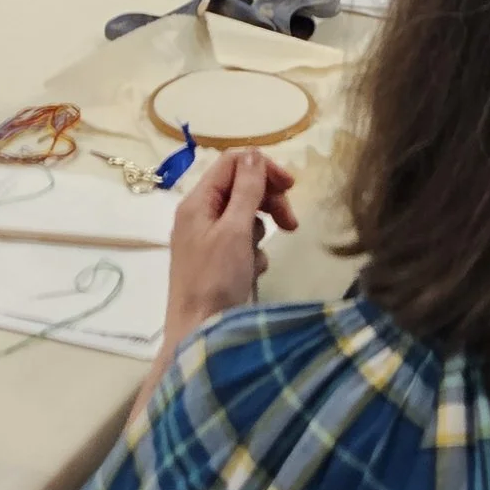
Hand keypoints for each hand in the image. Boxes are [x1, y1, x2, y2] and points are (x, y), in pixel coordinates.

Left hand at [161, 150, 297, 345]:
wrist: (197, 336)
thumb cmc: (215, 281)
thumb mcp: (235, 231)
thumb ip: (247, 190)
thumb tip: (254, 153)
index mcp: (198, 202)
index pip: (233, 162)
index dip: (264, 168)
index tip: (292, 187)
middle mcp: (199, 215)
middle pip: (241, 188)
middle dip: (268, 202)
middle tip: (291, 224)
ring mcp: (206, 240)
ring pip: (245, 218)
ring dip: (261, 232)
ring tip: (258, 258)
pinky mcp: (216, 263)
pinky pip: (241, 244)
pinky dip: (252, 254)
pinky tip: (251, 275)